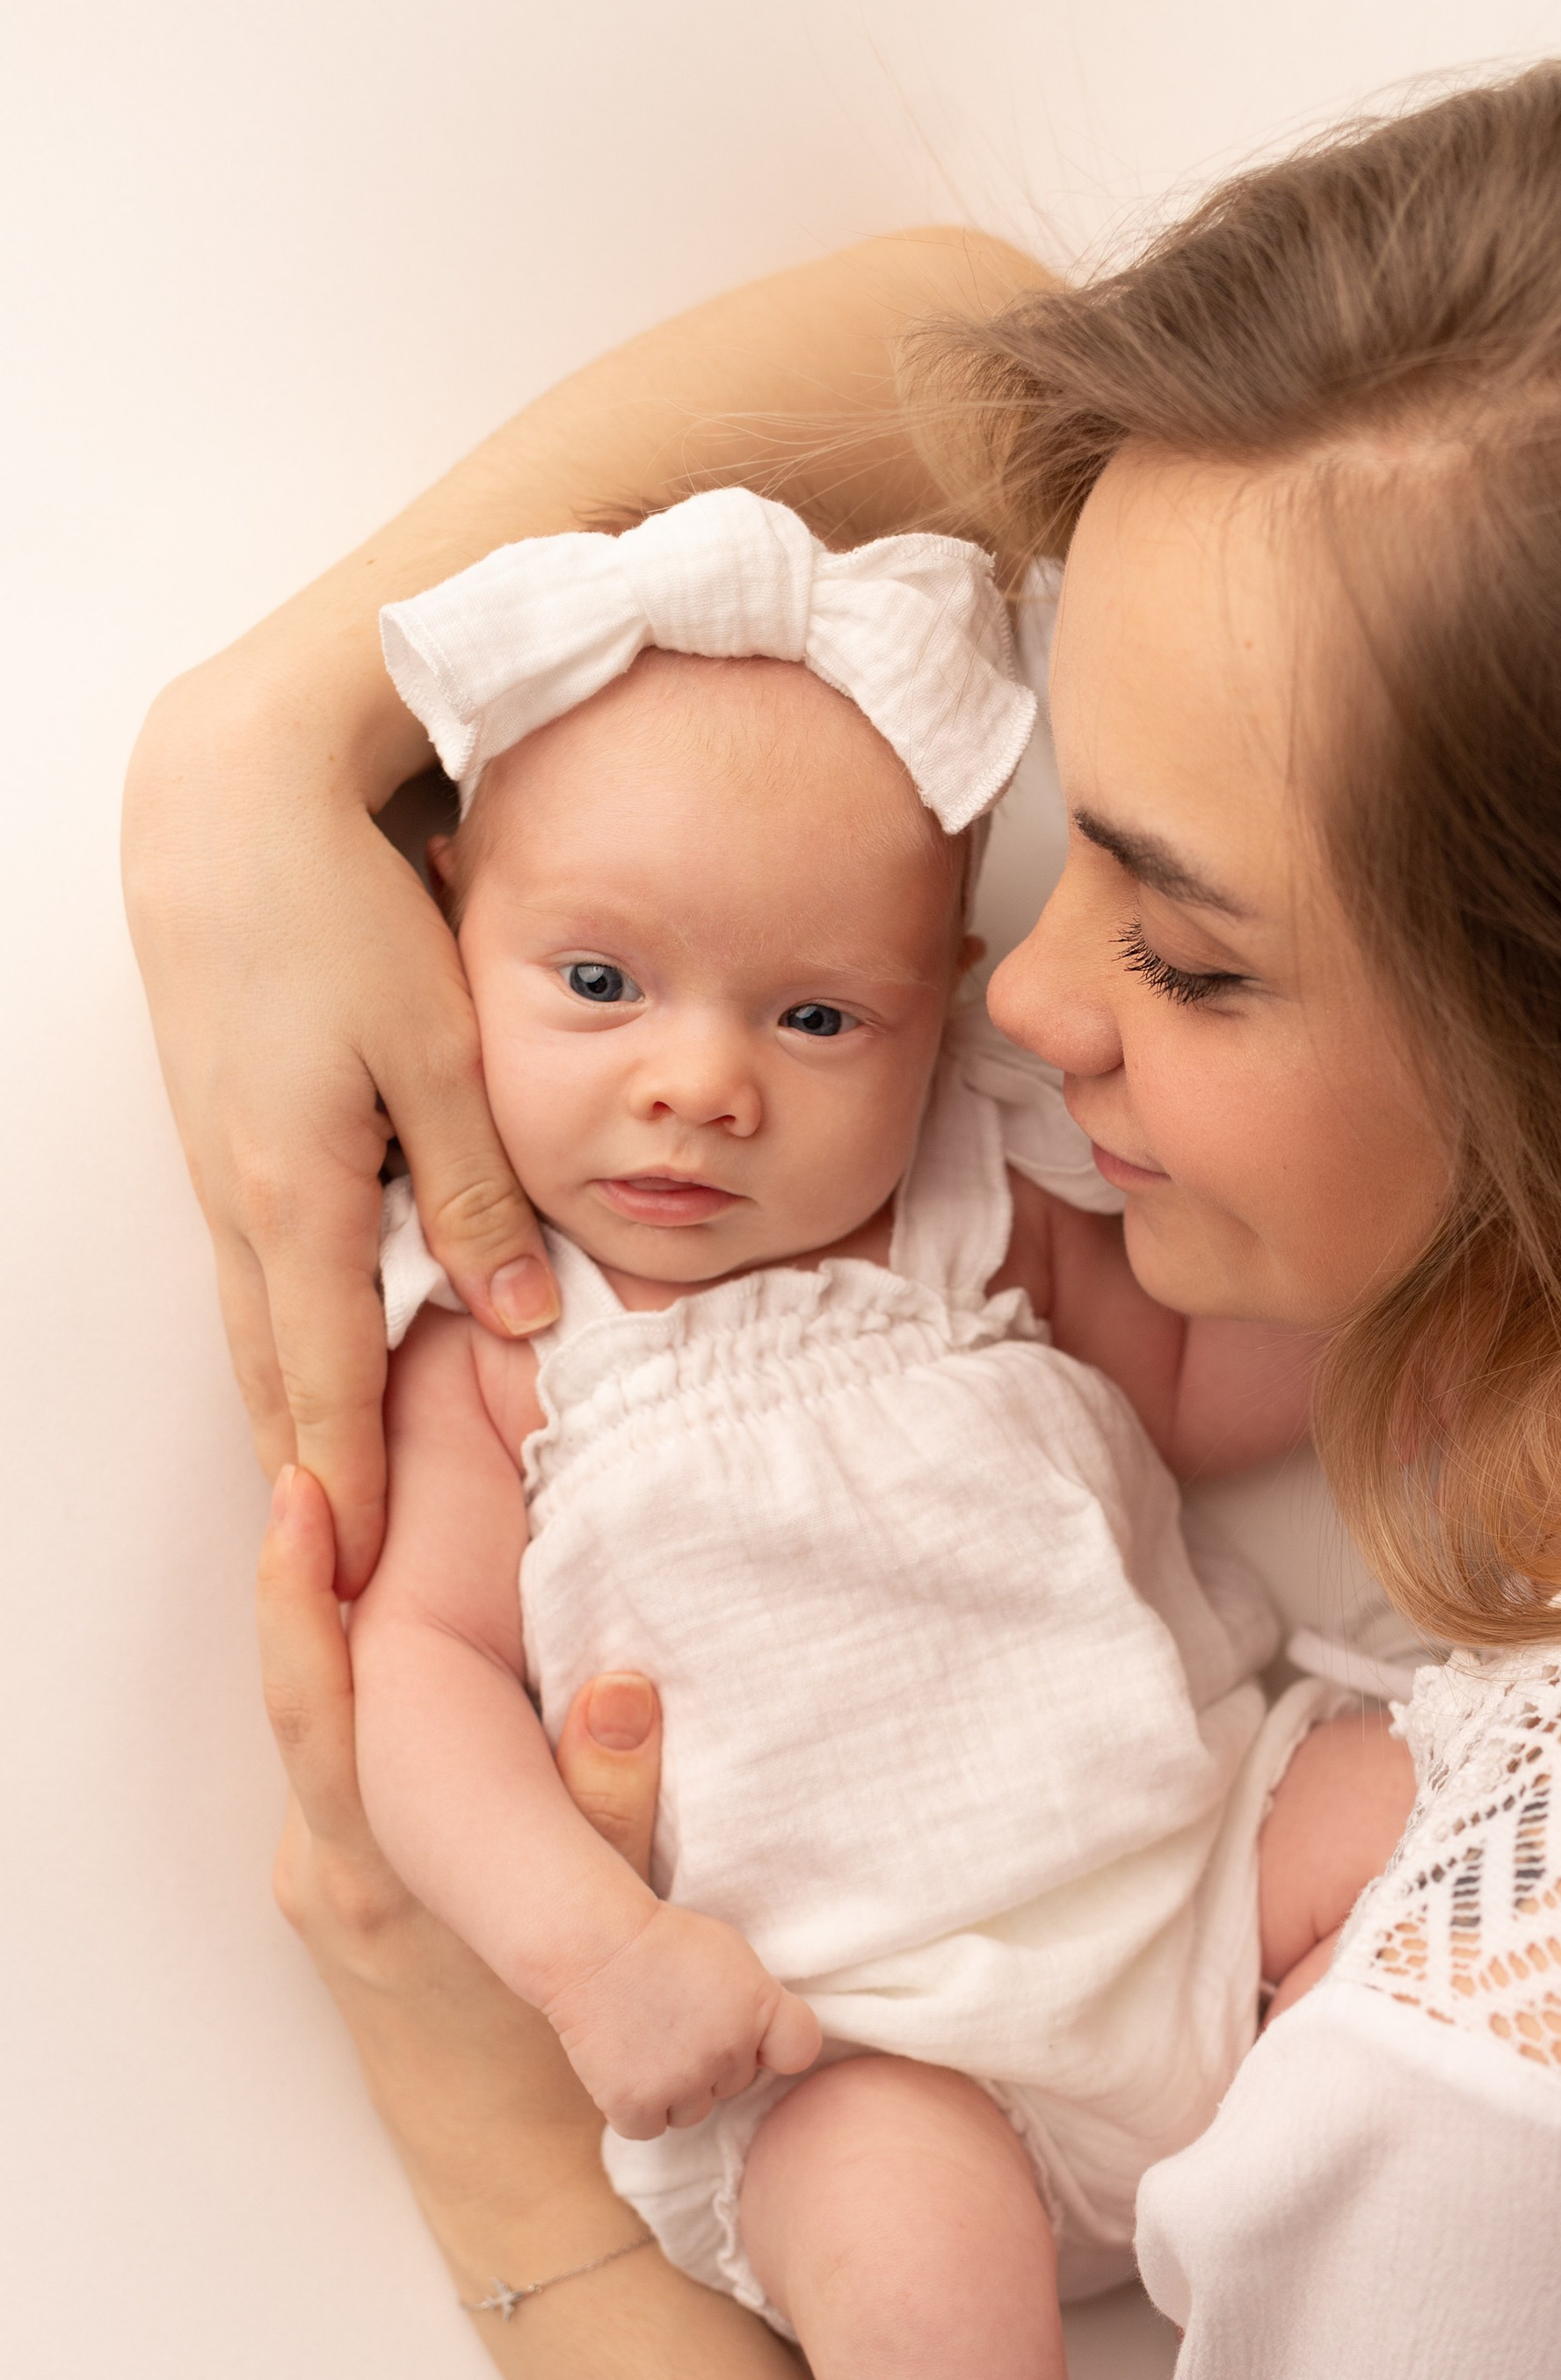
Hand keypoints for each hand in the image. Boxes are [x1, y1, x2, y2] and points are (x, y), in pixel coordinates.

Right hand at [127, 666, 557, 1595]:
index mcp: (297, 1194)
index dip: (352, 1483)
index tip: (371, 1572)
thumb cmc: (340, 910)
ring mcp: (220, 1165)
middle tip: (336, 1578)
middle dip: (306, 1478)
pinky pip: (258, 1265)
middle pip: (275, 1374)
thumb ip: (480, 1194)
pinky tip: (310, 1361)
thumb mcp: (438, 1055)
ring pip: (258, 1323)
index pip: (327, 1380)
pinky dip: (284, 1334)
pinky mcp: (224, 1130)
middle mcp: (241, 1198)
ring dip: (288, 1413)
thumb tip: (521, 1321)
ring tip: (321, 1503)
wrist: (227, 801)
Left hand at [258, 1461, 662, 2263]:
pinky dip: (370, 1664)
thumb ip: (616, 1816)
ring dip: (345, 1605)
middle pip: (305, 1686)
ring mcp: (330, 1872)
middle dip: (315, 1558)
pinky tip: (411, 1596)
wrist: (521, 2187)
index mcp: (384, 1877)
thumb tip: (628, 1682)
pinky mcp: (347, 1876)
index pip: (321, 1712)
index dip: (303, 1599)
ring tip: (383, 1480)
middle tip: (333, 1431)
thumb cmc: (573, 2082)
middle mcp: (336, 1865)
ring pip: (329, 1712)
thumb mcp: (617, 1950)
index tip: (305, 1494)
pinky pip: (350, 1746)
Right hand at [544, 1903, 822, 2142]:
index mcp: (761, 2007)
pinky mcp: (636, 2103)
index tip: (747, 2032)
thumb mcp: (733, 1956)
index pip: (798, 2050)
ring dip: (673, 2088)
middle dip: (709, 2060)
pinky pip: (649, 2127)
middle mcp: (730, 2049)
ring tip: (645, 2040)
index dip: (772, 2045)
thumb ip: (759, 2004)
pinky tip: (623, 2066)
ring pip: (692, 2110)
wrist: (592, 1942)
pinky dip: (635, 2107)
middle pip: (735, 2082)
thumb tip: (766, 2053)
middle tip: (671, 2019)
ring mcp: (683, 2080)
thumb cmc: (662, 1941)